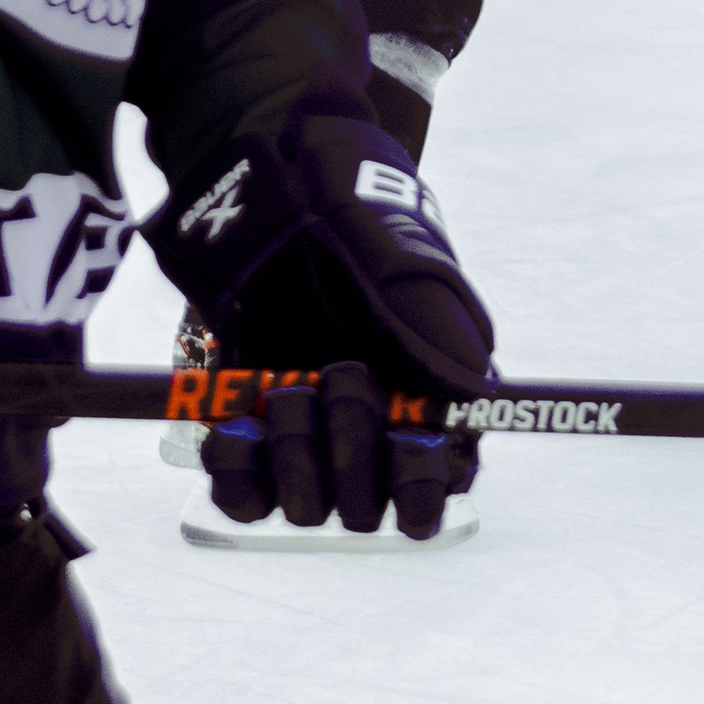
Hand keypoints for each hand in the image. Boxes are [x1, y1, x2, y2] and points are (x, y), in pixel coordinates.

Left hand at [147, 98, 493, 541]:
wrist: (284, 197)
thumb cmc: (361, 228)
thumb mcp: (408, 265)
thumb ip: (442, 330)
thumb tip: (468, 394)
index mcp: (430, 407)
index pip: (443, 486)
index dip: (422, 482)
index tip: (407, 438)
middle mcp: (371, 437)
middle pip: (370, 506)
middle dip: (353, 445)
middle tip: (342, 375)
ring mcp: (311, 441)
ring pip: (309, 505)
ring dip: (296, 452)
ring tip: (288, 386)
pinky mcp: (251, 436)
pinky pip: (244, 494)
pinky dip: (236, 469)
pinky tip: (235, 427)